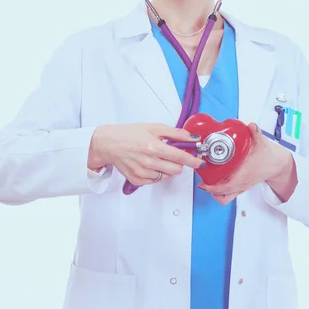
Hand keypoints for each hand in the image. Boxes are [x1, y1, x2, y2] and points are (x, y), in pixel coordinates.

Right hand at [88, 123, 203, 185]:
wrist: (109, 143)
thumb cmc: (129, 134)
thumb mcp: (154, 127)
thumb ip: (175, 133)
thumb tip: (192, 137)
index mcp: (153, 147)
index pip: (180, 157)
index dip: (193, 161)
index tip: (199, 162)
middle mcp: (148, 162)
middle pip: (176, 170)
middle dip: (178, 164)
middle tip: (173, 156)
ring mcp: (142, 173)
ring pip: (166, 176)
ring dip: (167, 169)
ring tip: (158, 158)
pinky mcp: (137, 180)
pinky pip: (155, 181)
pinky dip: (156, 174)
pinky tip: (150, 165)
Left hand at [198, 123, 294, 204]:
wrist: (277, 165)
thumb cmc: (268, 157)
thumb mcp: (261, 143)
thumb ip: (256, 133)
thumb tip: (252, 126)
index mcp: (243, 176)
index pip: (225, 187)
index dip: (211, 187)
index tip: (202, 182)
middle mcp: (241, 184)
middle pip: (221, 195)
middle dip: (209, 188)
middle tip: (201, 178)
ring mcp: (240, 187)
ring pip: (224, 197)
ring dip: (214, 191)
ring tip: (207, 181)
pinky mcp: (240, 186)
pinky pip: (227, 194)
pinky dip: (220, 191)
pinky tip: (216, 180)